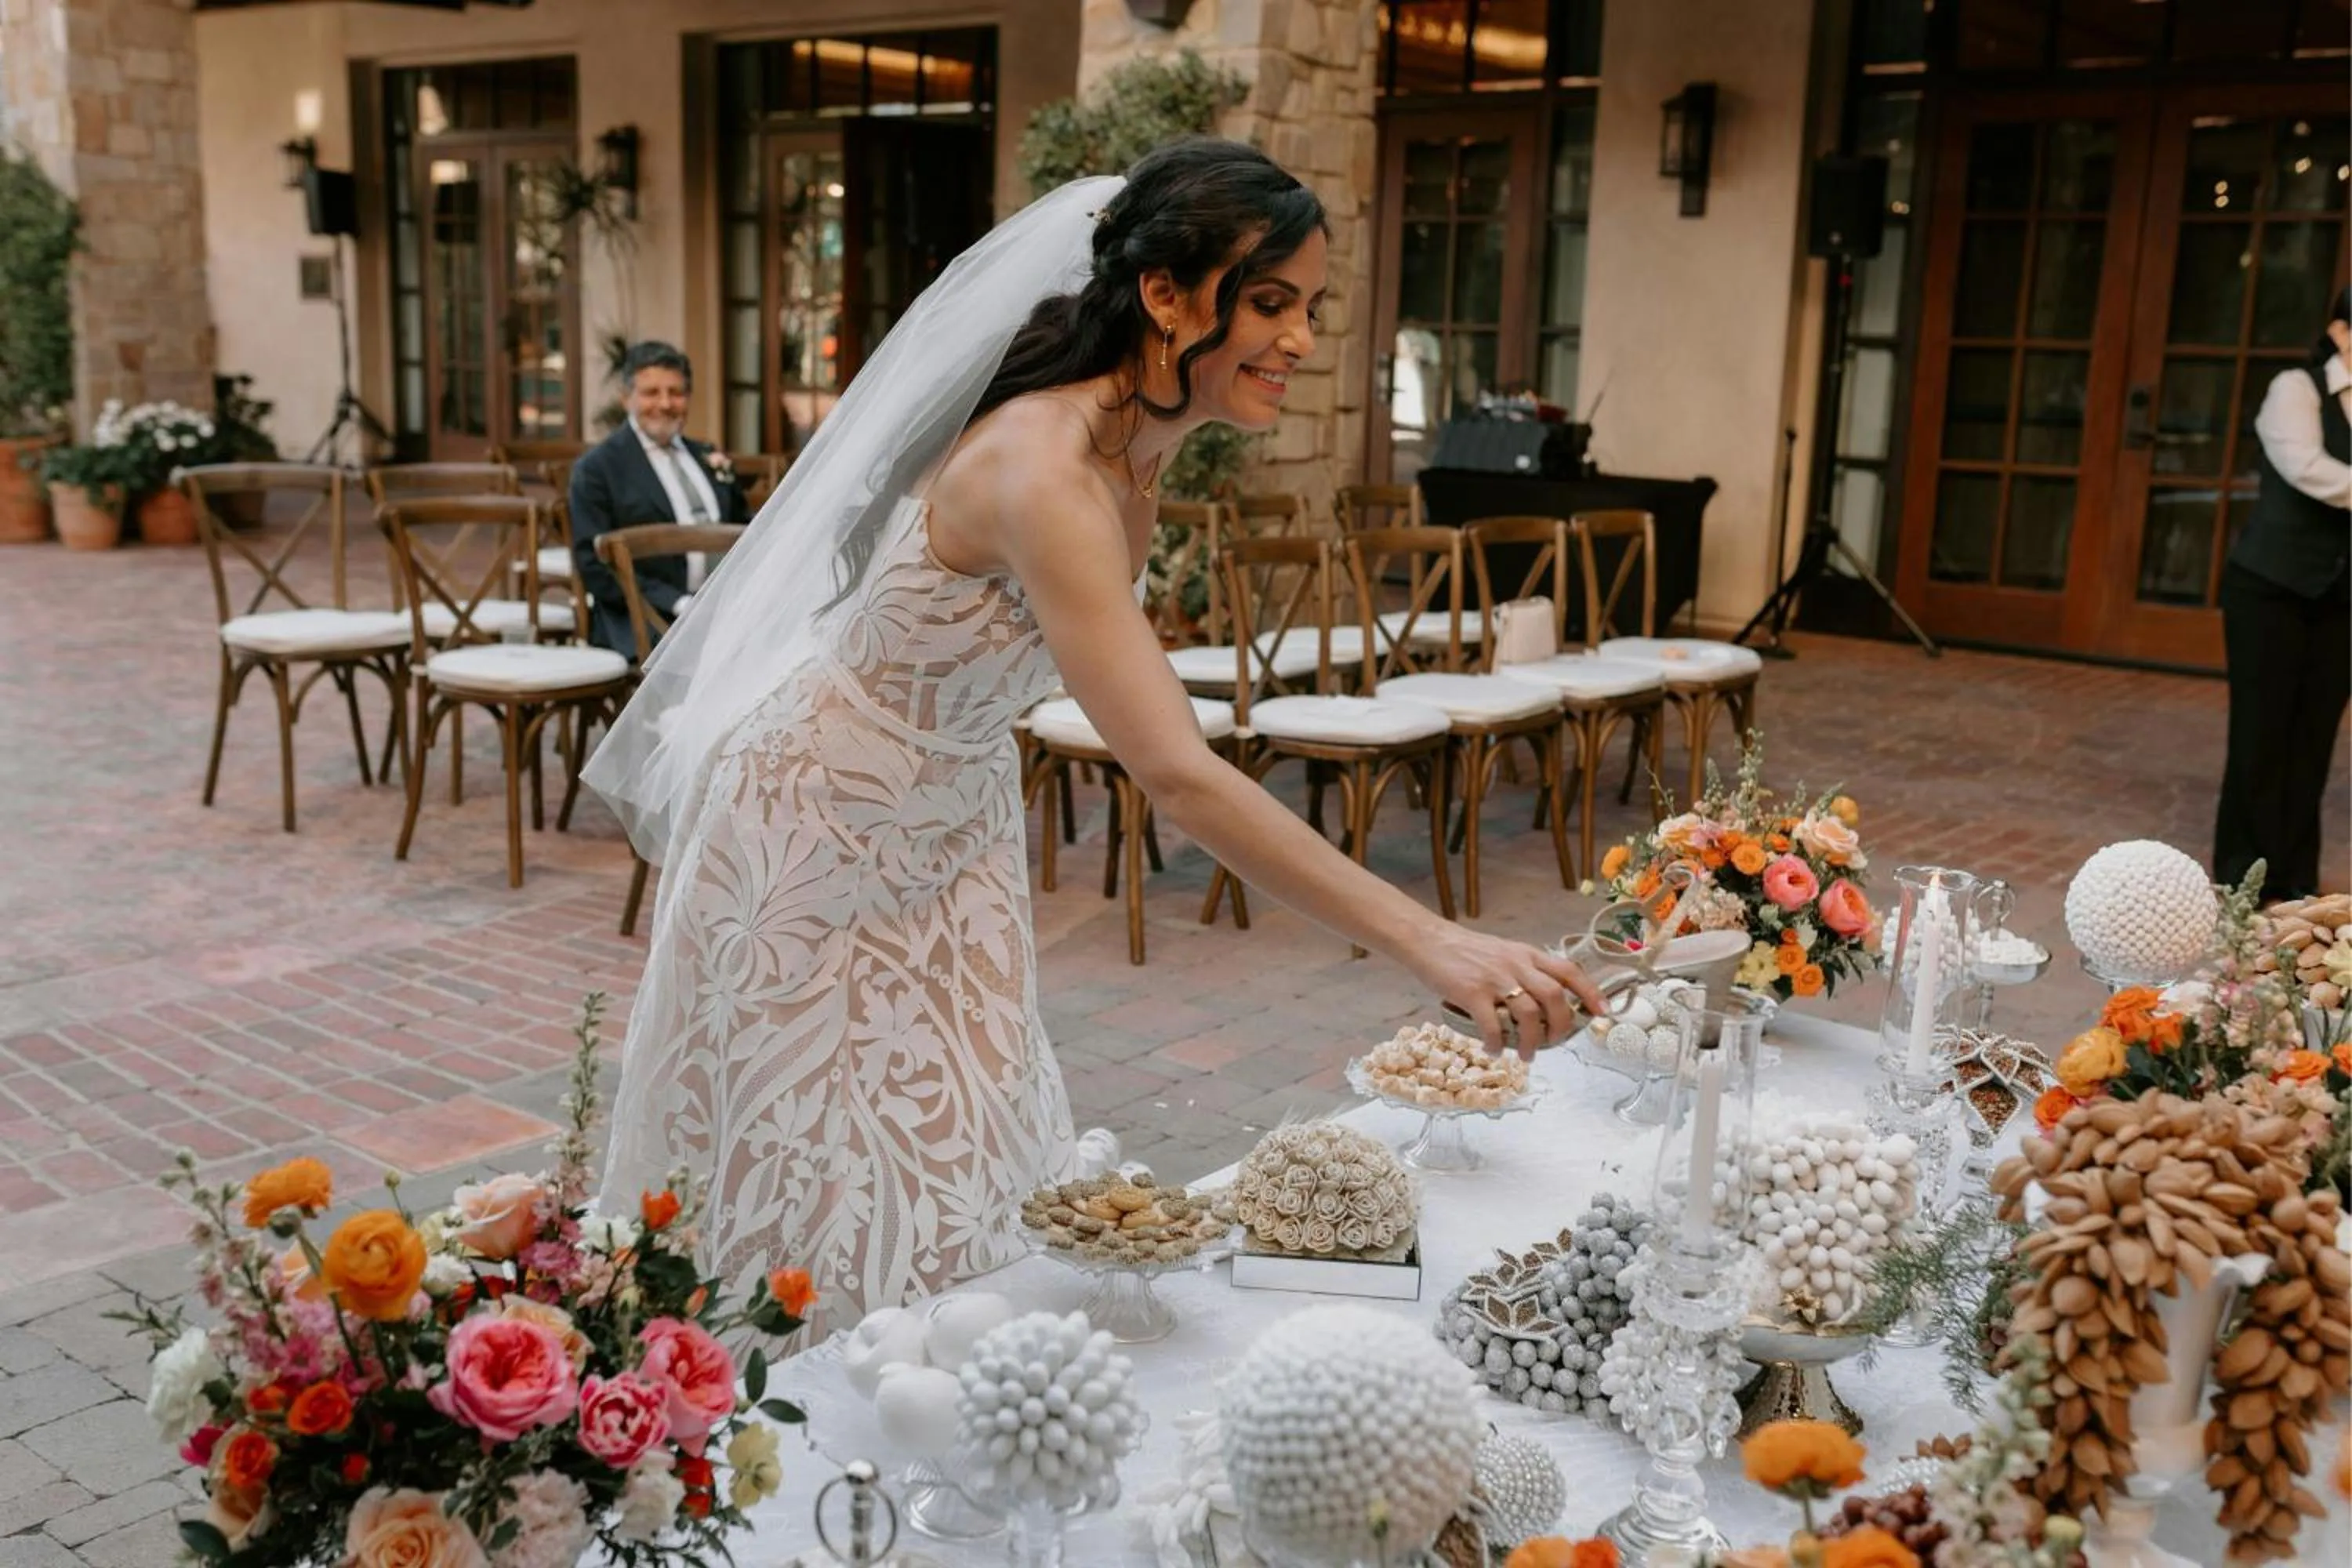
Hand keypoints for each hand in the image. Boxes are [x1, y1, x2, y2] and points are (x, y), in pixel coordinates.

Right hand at [1408, 924, 1607, 1060]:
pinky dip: (1497, 1043)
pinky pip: (1492, 1025)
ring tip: (1527, 1055)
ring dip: (1532, 1041)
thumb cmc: (1465, 950)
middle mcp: (1516, 964)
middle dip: (1562, 1025)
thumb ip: (1524, 971)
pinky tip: (1493, 1050)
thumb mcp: (1503, 953)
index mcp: (1527, 954)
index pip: (1569, 971)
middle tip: (1555, 1042)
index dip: (1590, 993)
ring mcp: (1494, 978)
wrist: (1428, 940)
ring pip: (1529, 1014)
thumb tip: (1542, 1003)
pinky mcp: (1471, 992)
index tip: (1603, 1013)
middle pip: (1555, 996)